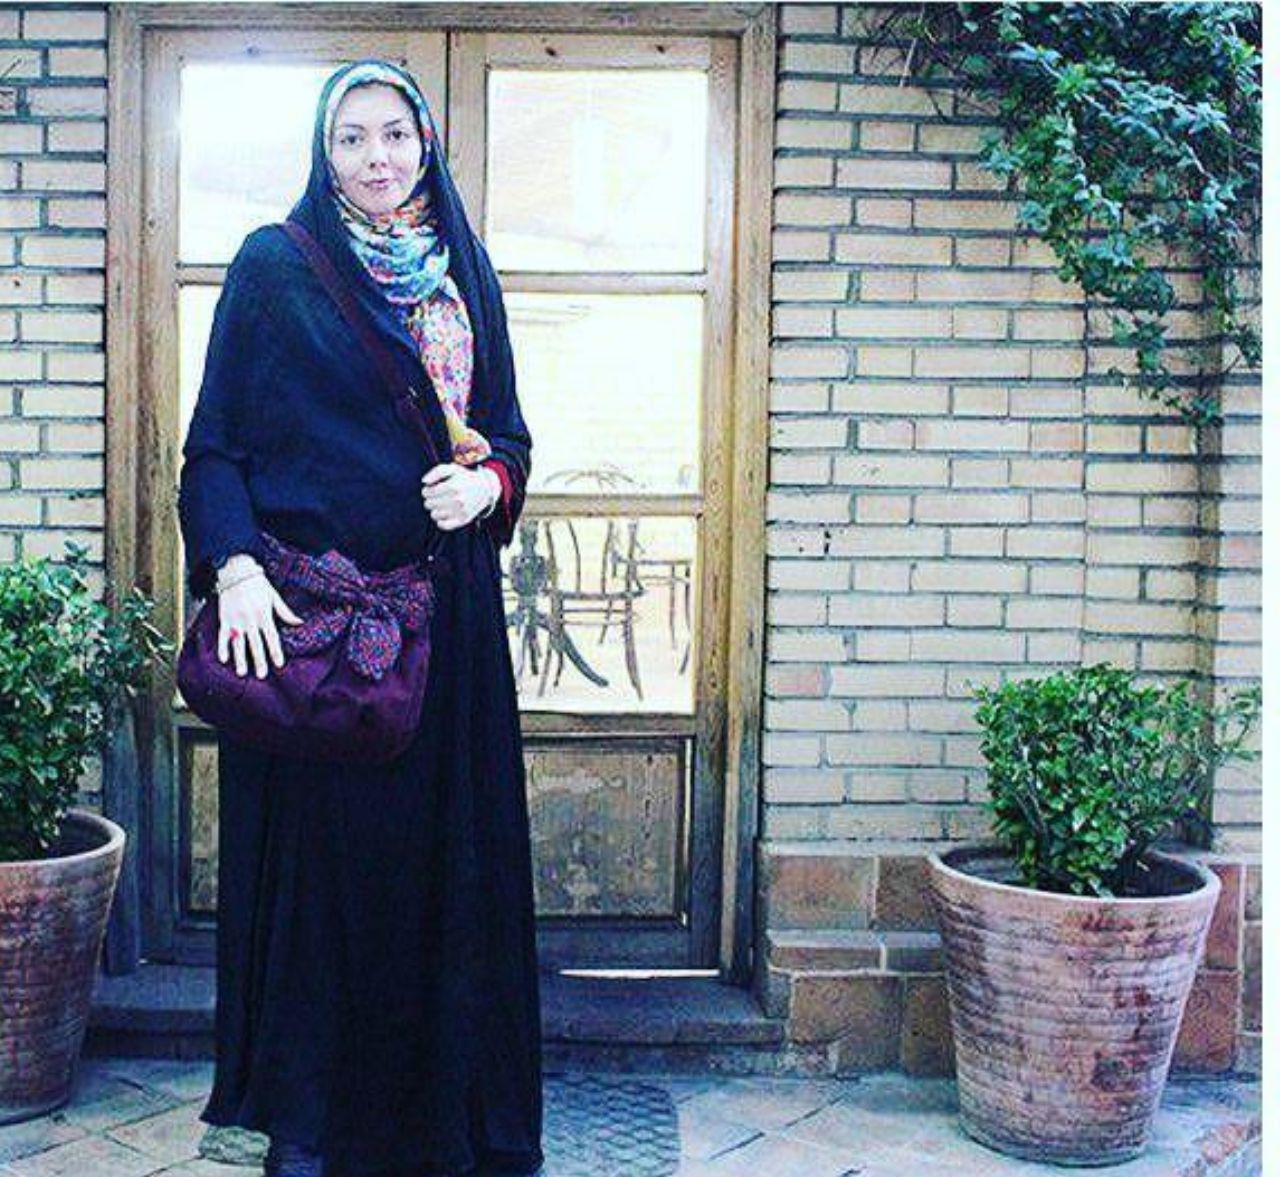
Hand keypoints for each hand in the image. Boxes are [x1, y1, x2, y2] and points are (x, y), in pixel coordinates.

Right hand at [216, 559, 303, 678]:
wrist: (236, 571)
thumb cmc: (257, 584)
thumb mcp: (274, 596)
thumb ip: (285, 611)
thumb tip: (300, 622)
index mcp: (264, 615)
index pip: (272, 637)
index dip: (276, 651)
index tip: (279, 664)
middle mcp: (250, 620)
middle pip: (256, 644)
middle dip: (259, 660)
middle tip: (262, 675)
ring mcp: (236, 620)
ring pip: (238, 643)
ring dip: (240, 659)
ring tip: (242, 673)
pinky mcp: (224, 618)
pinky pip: (223, 636)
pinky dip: (222, 647)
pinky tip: (223, 659)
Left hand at [421, 463, 498, 529]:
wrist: (485, 488)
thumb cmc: (465, 478)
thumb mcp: (452, 469)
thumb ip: (436, 472)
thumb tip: (424, 481)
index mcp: (452, 486)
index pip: (427, 493)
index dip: (426, 490)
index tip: (432, 489)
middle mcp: (457, 500)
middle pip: (429, 504)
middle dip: (430, 499)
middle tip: (437, 497)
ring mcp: (460, 511)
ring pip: (434, 515)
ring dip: (435, 509)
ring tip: (441, 504)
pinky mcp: (463, 520)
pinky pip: (444, 526)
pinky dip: (441, 521)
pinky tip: (444, 514)